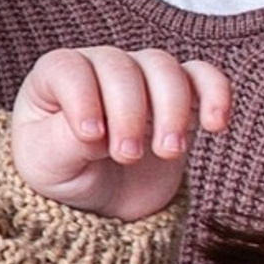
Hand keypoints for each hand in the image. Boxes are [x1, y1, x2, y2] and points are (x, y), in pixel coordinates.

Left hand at [11, 46, 230, 221]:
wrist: (99, 196)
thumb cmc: (63, 172)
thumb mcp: (48, 166)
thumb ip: (65, 144)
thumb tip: (97, 133)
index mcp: (55, 77)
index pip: (69, 69)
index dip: (83, 98)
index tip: (92, 136)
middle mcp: (99, 67)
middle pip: (121, 67)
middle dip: (129, 113)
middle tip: (128, 155)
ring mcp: (141, 77)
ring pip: (163, 68)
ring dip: (171, 109)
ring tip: (167, 151)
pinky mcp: (179, 96)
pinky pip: (203, 77)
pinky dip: (215, 95)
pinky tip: (215, 125)